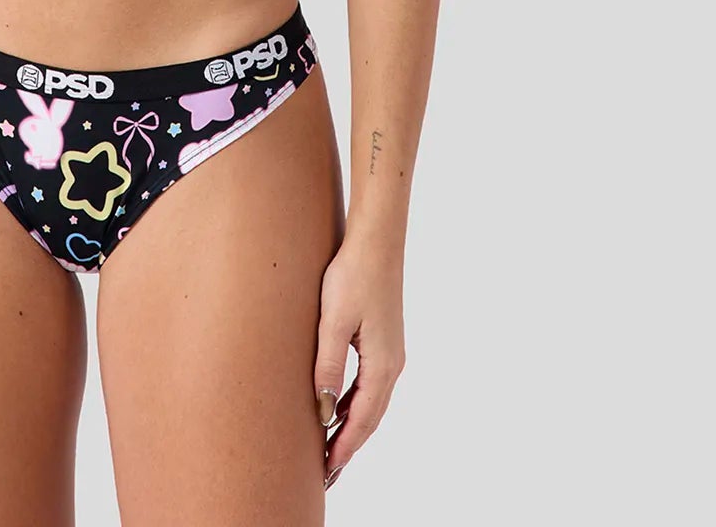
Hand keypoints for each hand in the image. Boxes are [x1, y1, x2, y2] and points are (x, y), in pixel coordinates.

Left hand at [313, 235, 405, 489]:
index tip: (327, 471)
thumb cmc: (353, 275)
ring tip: (330, 447)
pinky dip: (355, 402)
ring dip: (352, 425)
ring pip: (371, 401)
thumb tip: (323, 411)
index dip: (344, 447)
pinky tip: (338, 406)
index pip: (362, 420)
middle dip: (349, 445)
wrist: (376, 240)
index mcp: (382, 365)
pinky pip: (370, 383)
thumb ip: (327, 366)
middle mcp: (392, 364)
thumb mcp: (333, 322)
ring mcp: (391, 352)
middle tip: (327, 473)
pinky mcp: (384, 339)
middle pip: (370, 417)